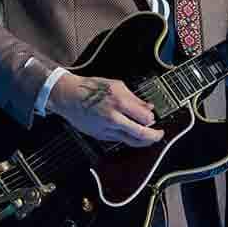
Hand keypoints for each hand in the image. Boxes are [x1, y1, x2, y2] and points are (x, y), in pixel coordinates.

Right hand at [46, 72, 163, 146]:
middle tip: (160, 134)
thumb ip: (134, 98)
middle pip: (141, 134)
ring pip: (131, 141)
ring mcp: (106, 129)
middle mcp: (113, 118)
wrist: (67, 96)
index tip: (152, 117)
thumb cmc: (89, 88)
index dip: (152, 118)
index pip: (145, 117)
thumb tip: (148, 107)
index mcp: (119, 103)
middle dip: (155, 136)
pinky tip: (129, 133)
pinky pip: (119, 140)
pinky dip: (127, 137)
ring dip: (144, 141)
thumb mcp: (114, 85)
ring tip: (149, 138)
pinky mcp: (100, 135)